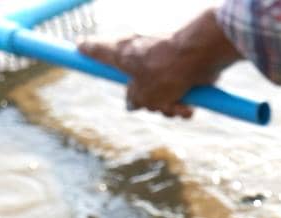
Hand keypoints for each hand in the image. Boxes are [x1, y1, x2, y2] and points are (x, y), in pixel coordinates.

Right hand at [78, 9, 240, 118]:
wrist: (202, 55)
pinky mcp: (182, 66)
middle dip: (150, 103)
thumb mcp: (143, 95)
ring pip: (160, 93)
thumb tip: (133, 103)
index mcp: (122, 54)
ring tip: (178, 105)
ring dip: (170, 106)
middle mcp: (140, 53)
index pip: (98, 50)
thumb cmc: (167, 71)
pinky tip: (190, 105)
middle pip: (136, 85)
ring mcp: (162, 60)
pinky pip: (177, 92)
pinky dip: (183, 102)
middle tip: (158, 105)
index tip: (78, 47)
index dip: (88, 52)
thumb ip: (134, 100)